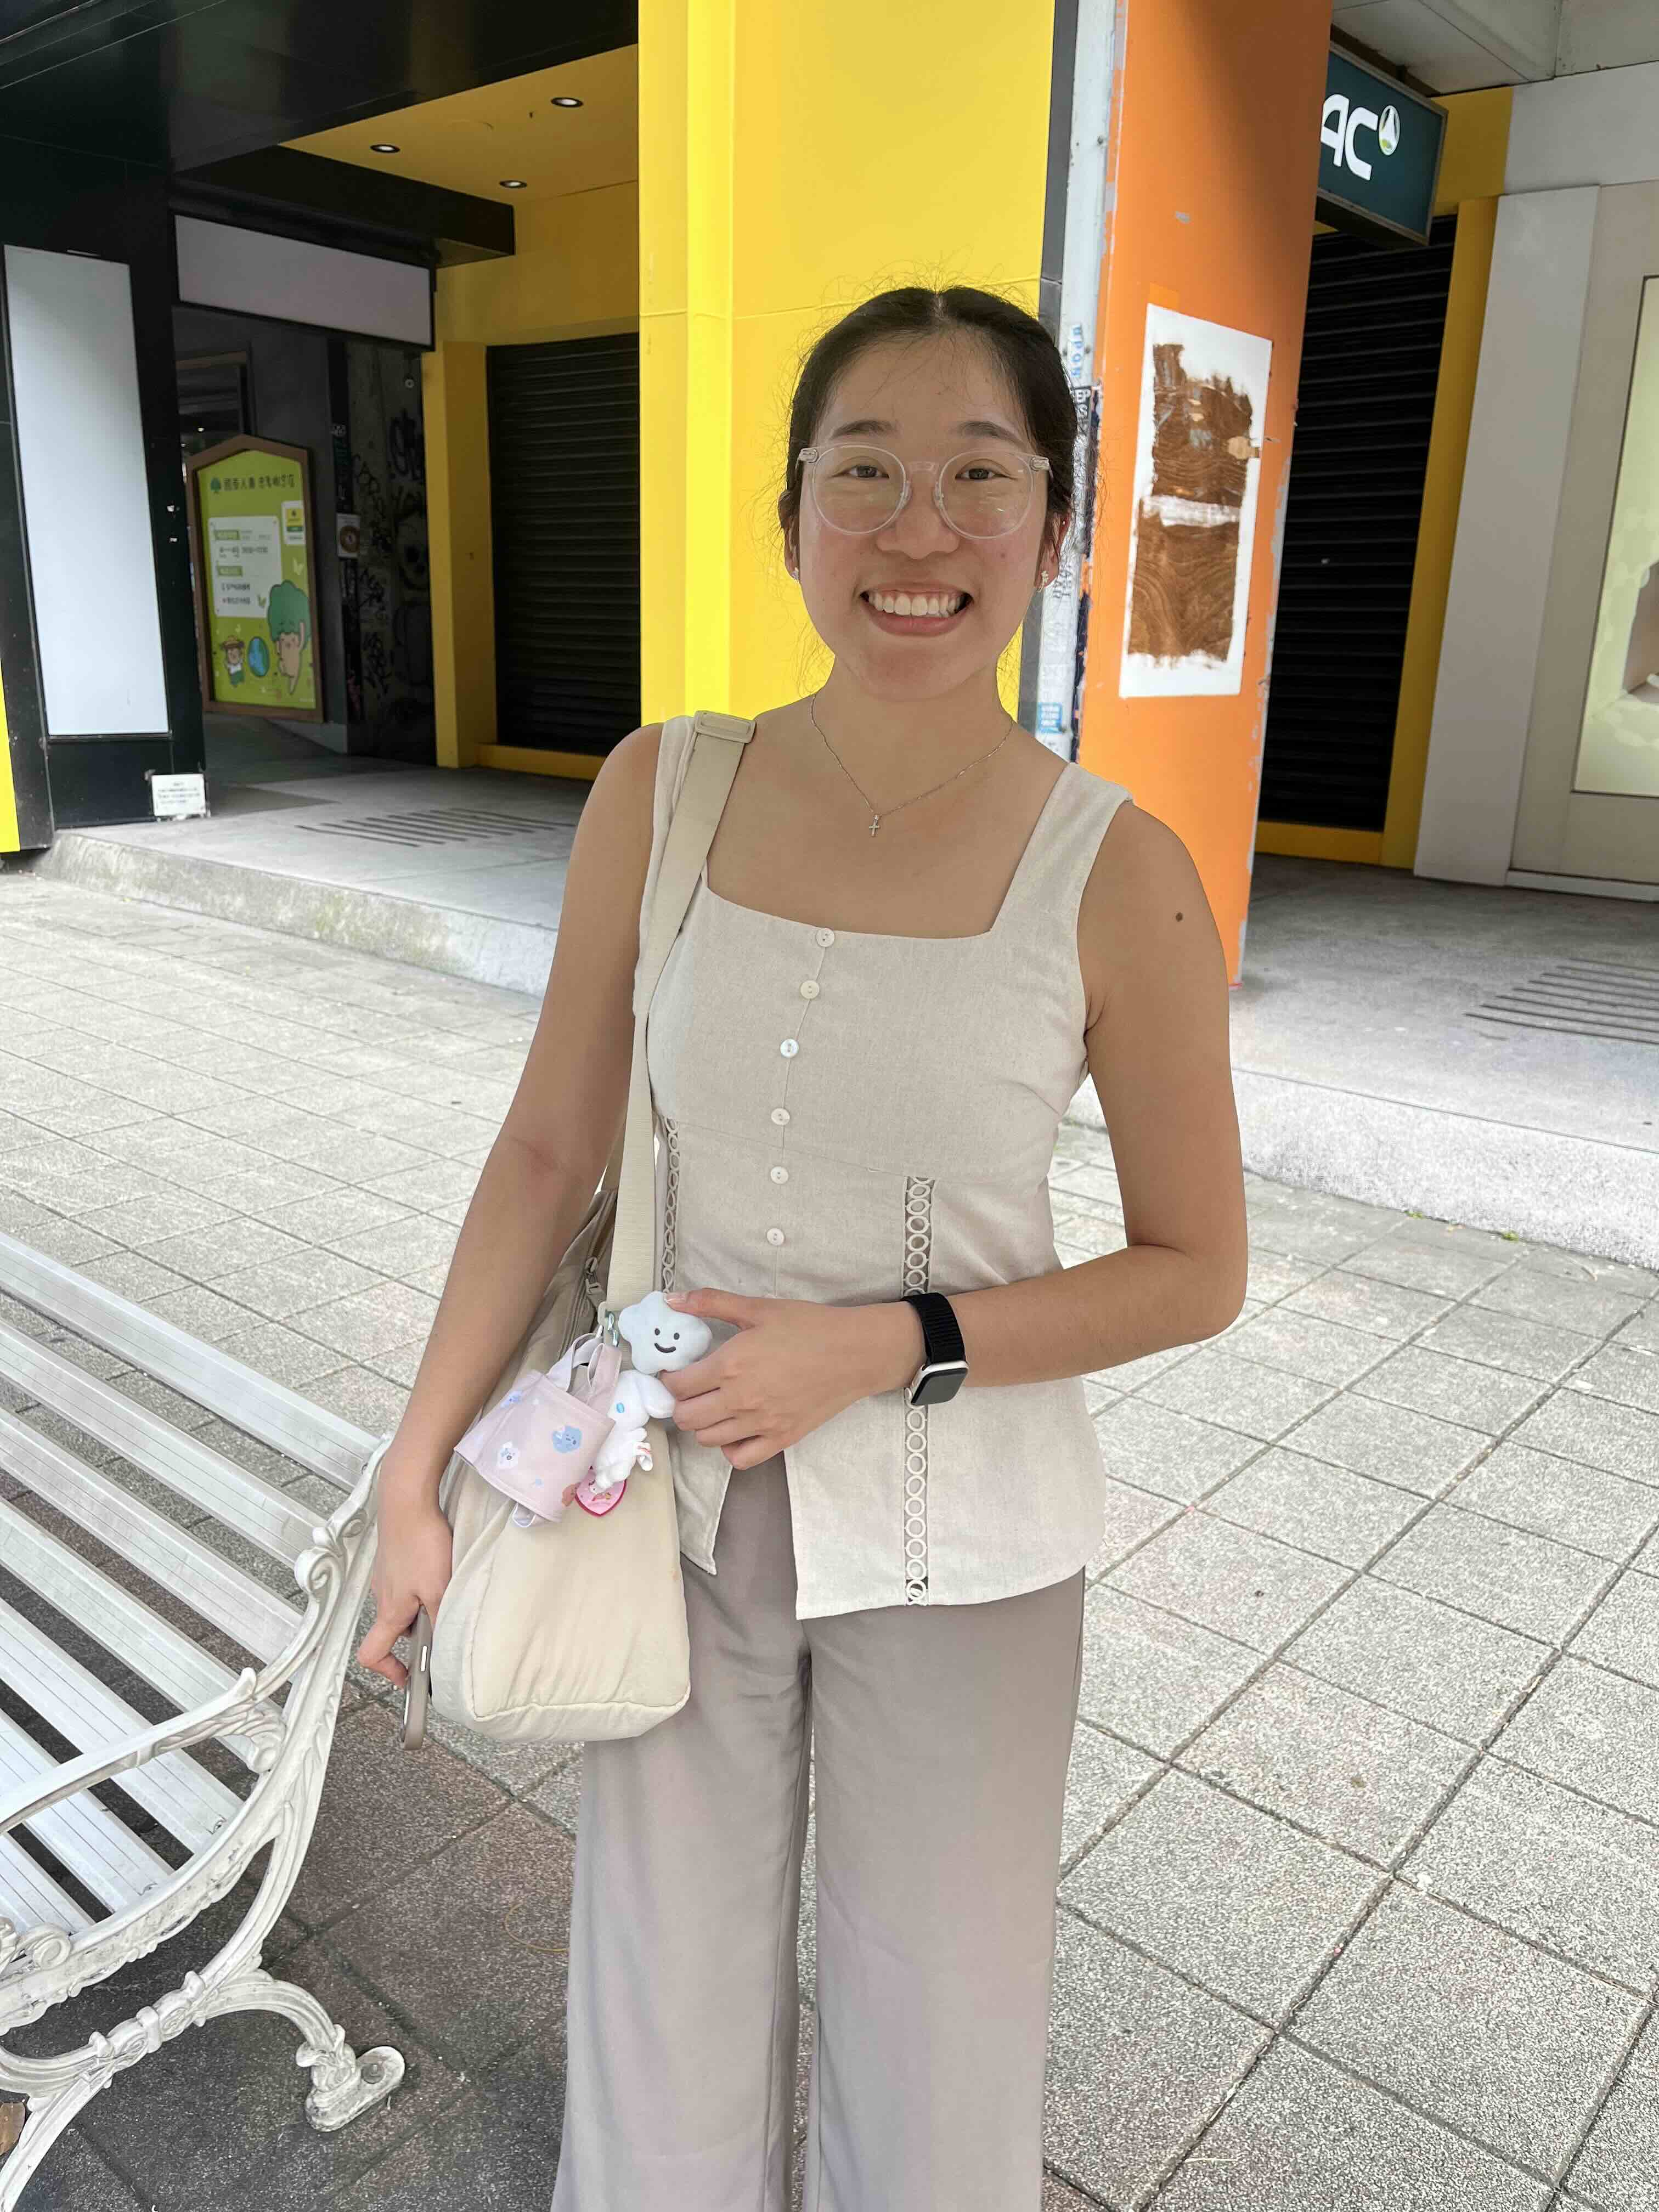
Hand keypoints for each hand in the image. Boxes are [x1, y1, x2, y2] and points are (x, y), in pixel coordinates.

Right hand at [357, 1448, 454, 1690]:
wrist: (407, 1499)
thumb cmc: (421, 1543)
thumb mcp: (439, 1589)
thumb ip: (439, 1622)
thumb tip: (442, 1651)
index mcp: (389, 1611)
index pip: (372, 1654)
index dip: (388, 1671)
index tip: (409, 1678)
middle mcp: (382, 1596)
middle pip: (394, 1630)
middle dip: (418, 1632)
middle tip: (443, 1623)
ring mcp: (385, 1576)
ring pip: (403, 1604)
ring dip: (423, 1605)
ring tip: (447, 1589)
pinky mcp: (393, 1558)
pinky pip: (406, 1582)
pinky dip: (422, 1583)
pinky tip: (440, 1567)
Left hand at [658, 1290, 917, 1469]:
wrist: (854, 1352)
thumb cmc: (809, 1326)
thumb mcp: (759, 1308)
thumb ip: (712, 1302)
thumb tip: (672, 1299)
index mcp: (730, 1365)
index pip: (677, 1386)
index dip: (669, 1379)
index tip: (677, 1372)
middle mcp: (739, 1399)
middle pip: (686, 1418)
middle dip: (681, 1403)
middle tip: (693, 1390)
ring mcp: (760, 1423)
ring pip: (707, 1440)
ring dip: (703, 1424)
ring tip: (713, 1406)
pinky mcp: (781, 1439)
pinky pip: (740, 1458)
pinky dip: (731, 1448)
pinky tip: (736, 1428)